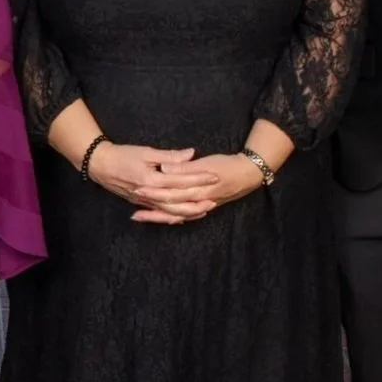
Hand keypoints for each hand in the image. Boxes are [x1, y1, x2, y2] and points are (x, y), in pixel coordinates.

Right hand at [88, 144, 219, 223]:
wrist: (100, 165)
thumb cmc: (122, 155)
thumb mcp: (146, 152)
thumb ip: (169, 156)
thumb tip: (190, 154)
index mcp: (152, 179)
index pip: (180, 180)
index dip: (198, 178)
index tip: (213, 175)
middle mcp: (149, 194)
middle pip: (178, 202)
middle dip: (197, 201)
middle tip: (215, 199)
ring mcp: (144, 201)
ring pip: (170, 212)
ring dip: (188, 212)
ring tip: (204, 210)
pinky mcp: (141, 203)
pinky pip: (160, 214)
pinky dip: (173, 217)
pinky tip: (183, 217)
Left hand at [134, 153, 265, 222]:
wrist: (249, 174)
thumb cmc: (228, 165)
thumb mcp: (207, 162)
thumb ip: (185, 166)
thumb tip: (166, 167)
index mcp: (197, 189)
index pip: (171, 192)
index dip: (153, 191)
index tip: (137, 188)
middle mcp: (197, 201)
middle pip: (170, 208)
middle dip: (150, 210)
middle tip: (132, 209)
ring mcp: (200, 206)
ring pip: (175, 216)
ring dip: (157, 217)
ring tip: (138, 217)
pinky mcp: (201, 207)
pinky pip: (183, 216)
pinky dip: (170, 218)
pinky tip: (158, 218)